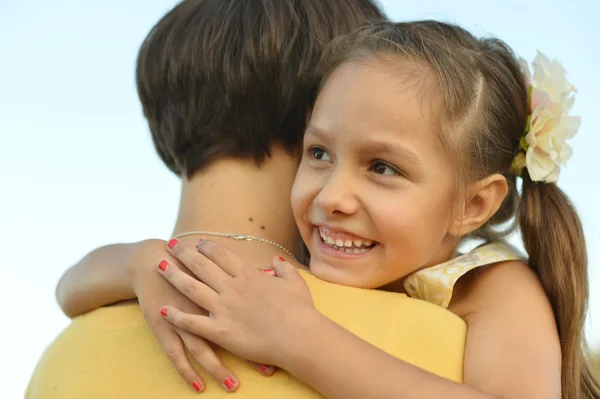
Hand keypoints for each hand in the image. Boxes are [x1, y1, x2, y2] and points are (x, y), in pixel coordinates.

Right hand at [131, 240, 273, 391]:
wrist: (153, 262)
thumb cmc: (192, 263)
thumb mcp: (218, 264)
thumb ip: (246, 272)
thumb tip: (272, 274)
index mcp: (221, 287)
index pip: (249, 308)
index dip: (268, 323)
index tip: (286, 340)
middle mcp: (203, 304)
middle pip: (229, 330)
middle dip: (249, 351)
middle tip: (268, 370)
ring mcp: (182, 317)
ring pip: (201, 348)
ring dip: (217, 367)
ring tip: (232, 385)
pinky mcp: (164, 327)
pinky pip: (175, 354)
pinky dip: (186, 371)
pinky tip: (197, 385)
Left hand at [158, 239, 316, 366]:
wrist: (299, 336)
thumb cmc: (300, 310)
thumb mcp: (295, 282)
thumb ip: (283, 268)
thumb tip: (277, 259)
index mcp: (248, 275)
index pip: (222, 255)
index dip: (207, 247)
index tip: (197, 242)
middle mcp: (231, 288)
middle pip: (201, 266)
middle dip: (184, 254)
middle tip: (170, 245)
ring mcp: (223, 308)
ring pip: (191, 288)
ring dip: (174, 276)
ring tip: (159, 266)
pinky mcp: (219, 331)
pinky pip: (192, 322)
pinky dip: (176, 316)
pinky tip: (163, 310)